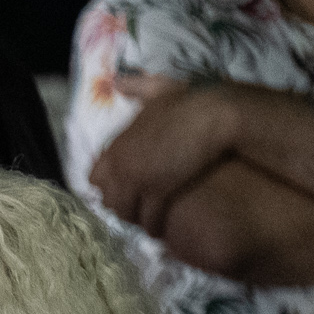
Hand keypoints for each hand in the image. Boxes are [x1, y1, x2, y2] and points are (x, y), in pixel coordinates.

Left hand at [89, 74, 229, 232]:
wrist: (217, 113)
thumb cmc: (193, 100)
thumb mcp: (159, 90)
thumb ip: (137, 88)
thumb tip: (116, 82)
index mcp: (117, 143)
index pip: (96, 176)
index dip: (109, 186)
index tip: (122, 191)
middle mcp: (120, 163)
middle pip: (108, 198)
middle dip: (119, 206)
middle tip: (133, 212)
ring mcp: (137, 179)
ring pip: (125, 213)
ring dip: (135, 220)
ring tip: (145, 224)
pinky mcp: (158, 192)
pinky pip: (148, 219)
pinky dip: (153, 227)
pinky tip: (160, 231)